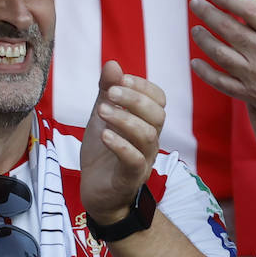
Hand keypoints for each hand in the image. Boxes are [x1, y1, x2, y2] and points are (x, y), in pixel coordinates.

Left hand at [80, 61, 166, 224]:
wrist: (96, 193)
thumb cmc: (103, 154)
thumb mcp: (101, 117)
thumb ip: (107, 91)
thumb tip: (112, 63)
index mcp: (146, 123)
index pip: (158, 99)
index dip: (142, 86)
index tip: (119, 79)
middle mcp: (150, 140)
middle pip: (157, 115)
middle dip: (134, 99)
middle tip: (110, 92)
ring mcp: (143, 160)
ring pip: (147, 136)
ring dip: (124, 119)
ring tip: (101, 111)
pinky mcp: (130, 178)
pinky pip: (135, 160)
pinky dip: (120, 145)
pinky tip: (104, 135)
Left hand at [189, 0, 255, 140]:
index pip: (249, 9)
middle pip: (229, 28)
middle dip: (208, 13)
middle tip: (196, 3)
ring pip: (220, 53)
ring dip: (204, 39)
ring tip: (195, 29)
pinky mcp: (251, 95)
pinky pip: (222, 82)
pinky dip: (206, 73)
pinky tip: (196, 63)